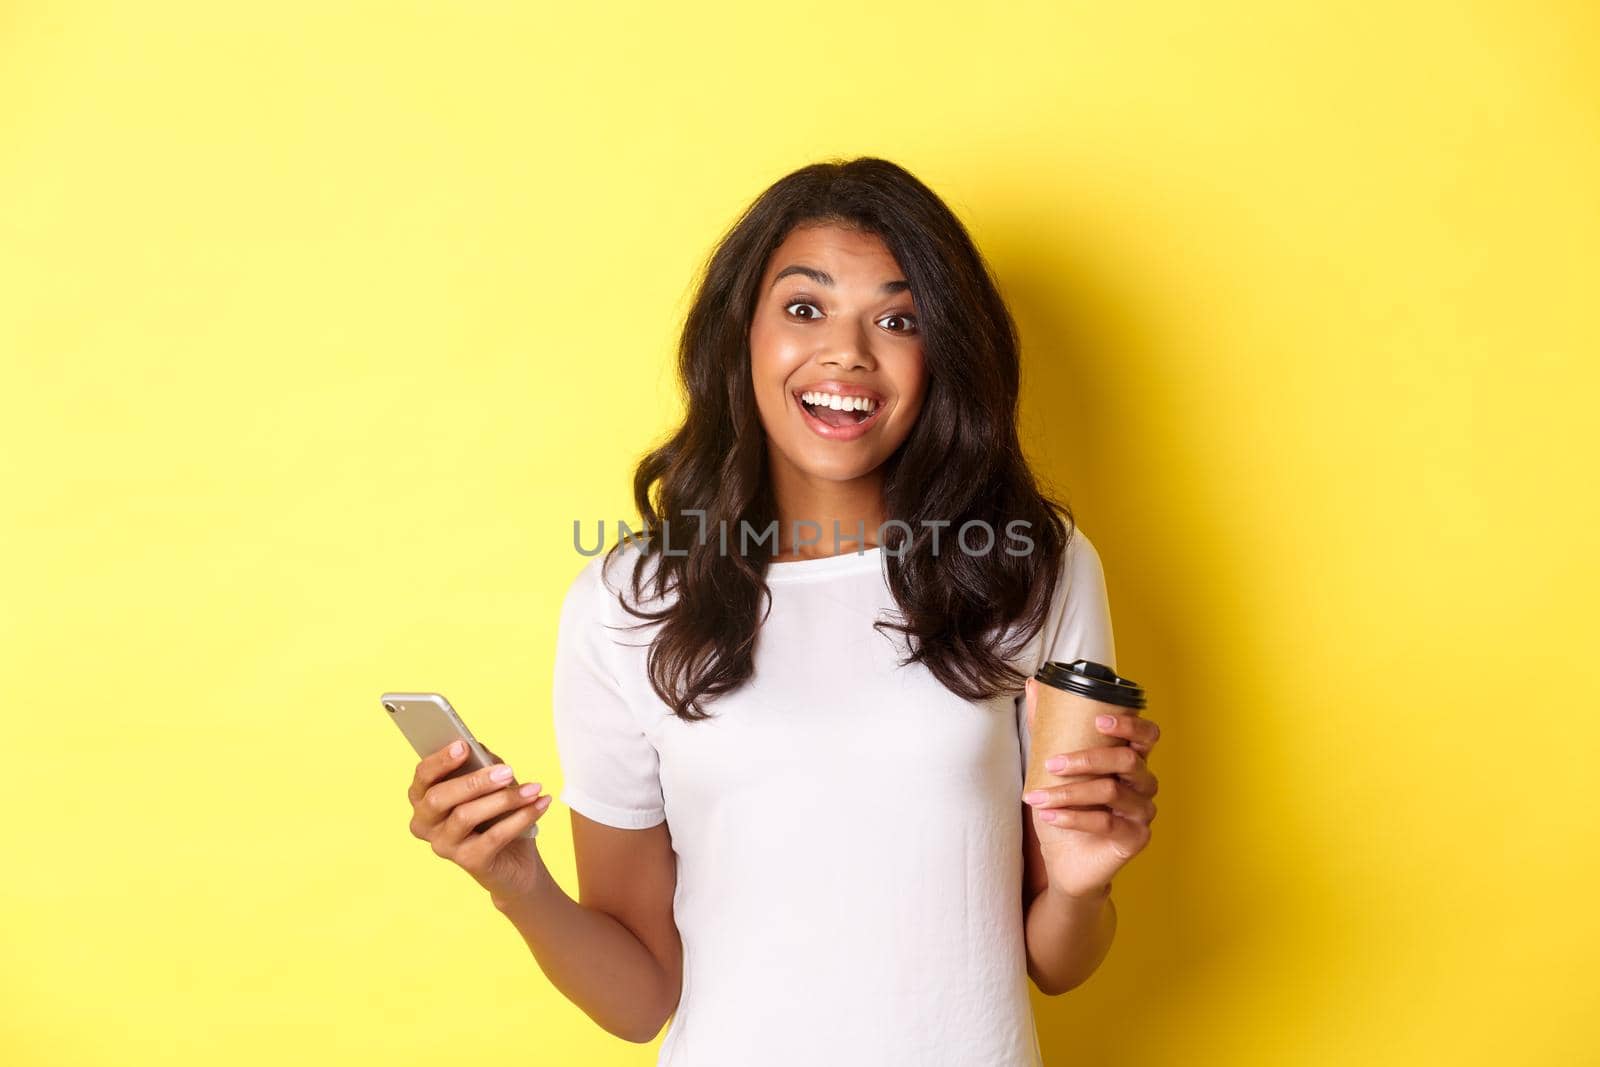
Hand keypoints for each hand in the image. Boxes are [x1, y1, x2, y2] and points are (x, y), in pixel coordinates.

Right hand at [407, 740, 554, 901]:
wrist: (515, 861)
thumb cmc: (496, 815)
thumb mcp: (489, 784)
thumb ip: (480, 764)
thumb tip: (478, 749)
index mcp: (424, 798)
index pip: (423, 776)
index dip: (440, 760)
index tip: (463, 746)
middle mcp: (425, 824)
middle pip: (438, 798)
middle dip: (474, 781)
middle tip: (507, 771)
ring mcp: (444, 846)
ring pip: (465, 816)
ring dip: (504, 799)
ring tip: (533, 789)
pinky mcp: (469, 862)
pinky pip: (493, 837)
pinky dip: (521, 818)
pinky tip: (540, 804)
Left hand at [1023, 677, 1161, 898]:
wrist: (1064, 861)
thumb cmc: (1065, 810)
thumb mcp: (1051, 768)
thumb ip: (1047, 727)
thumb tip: (1032, 684)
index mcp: (1131, 761)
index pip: (1147, 735)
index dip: (1131, 724)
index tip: (1099, 720)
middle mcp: (1143, 784)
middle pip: (1129, 761)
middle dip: (1086, 759)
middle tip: (1051, 763)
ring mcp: (1142, 812)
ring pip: (1111, 792)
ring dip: (1069, 792)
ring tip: (1036, 797)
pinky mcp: (1134, 838)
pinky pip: (1105, 823)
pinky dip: (1072, 818)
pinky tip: (1049, 815)